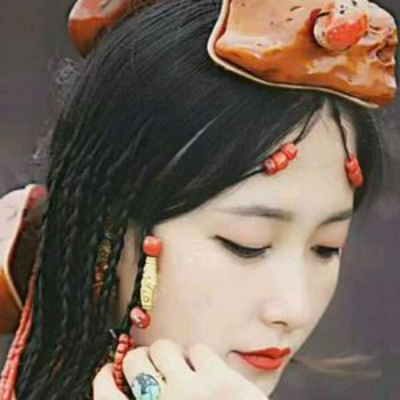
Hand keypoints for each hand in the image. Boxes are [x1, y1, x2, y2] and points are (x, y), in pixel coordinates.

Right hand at [93, 339, 268, 399]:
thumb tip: (128, 390)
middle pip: (134, 361)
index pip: (106, 393)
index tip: (112, 371)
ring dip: (167, 354)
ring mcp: (191, 390)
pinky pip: (196, 349)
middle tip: (151, 367)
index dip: (106, 377)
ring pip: (164, 347)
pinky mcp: (219, 378)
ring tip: (178, 367)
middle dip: (140, 360)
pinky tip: (205, 373)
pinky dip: (197, 357)